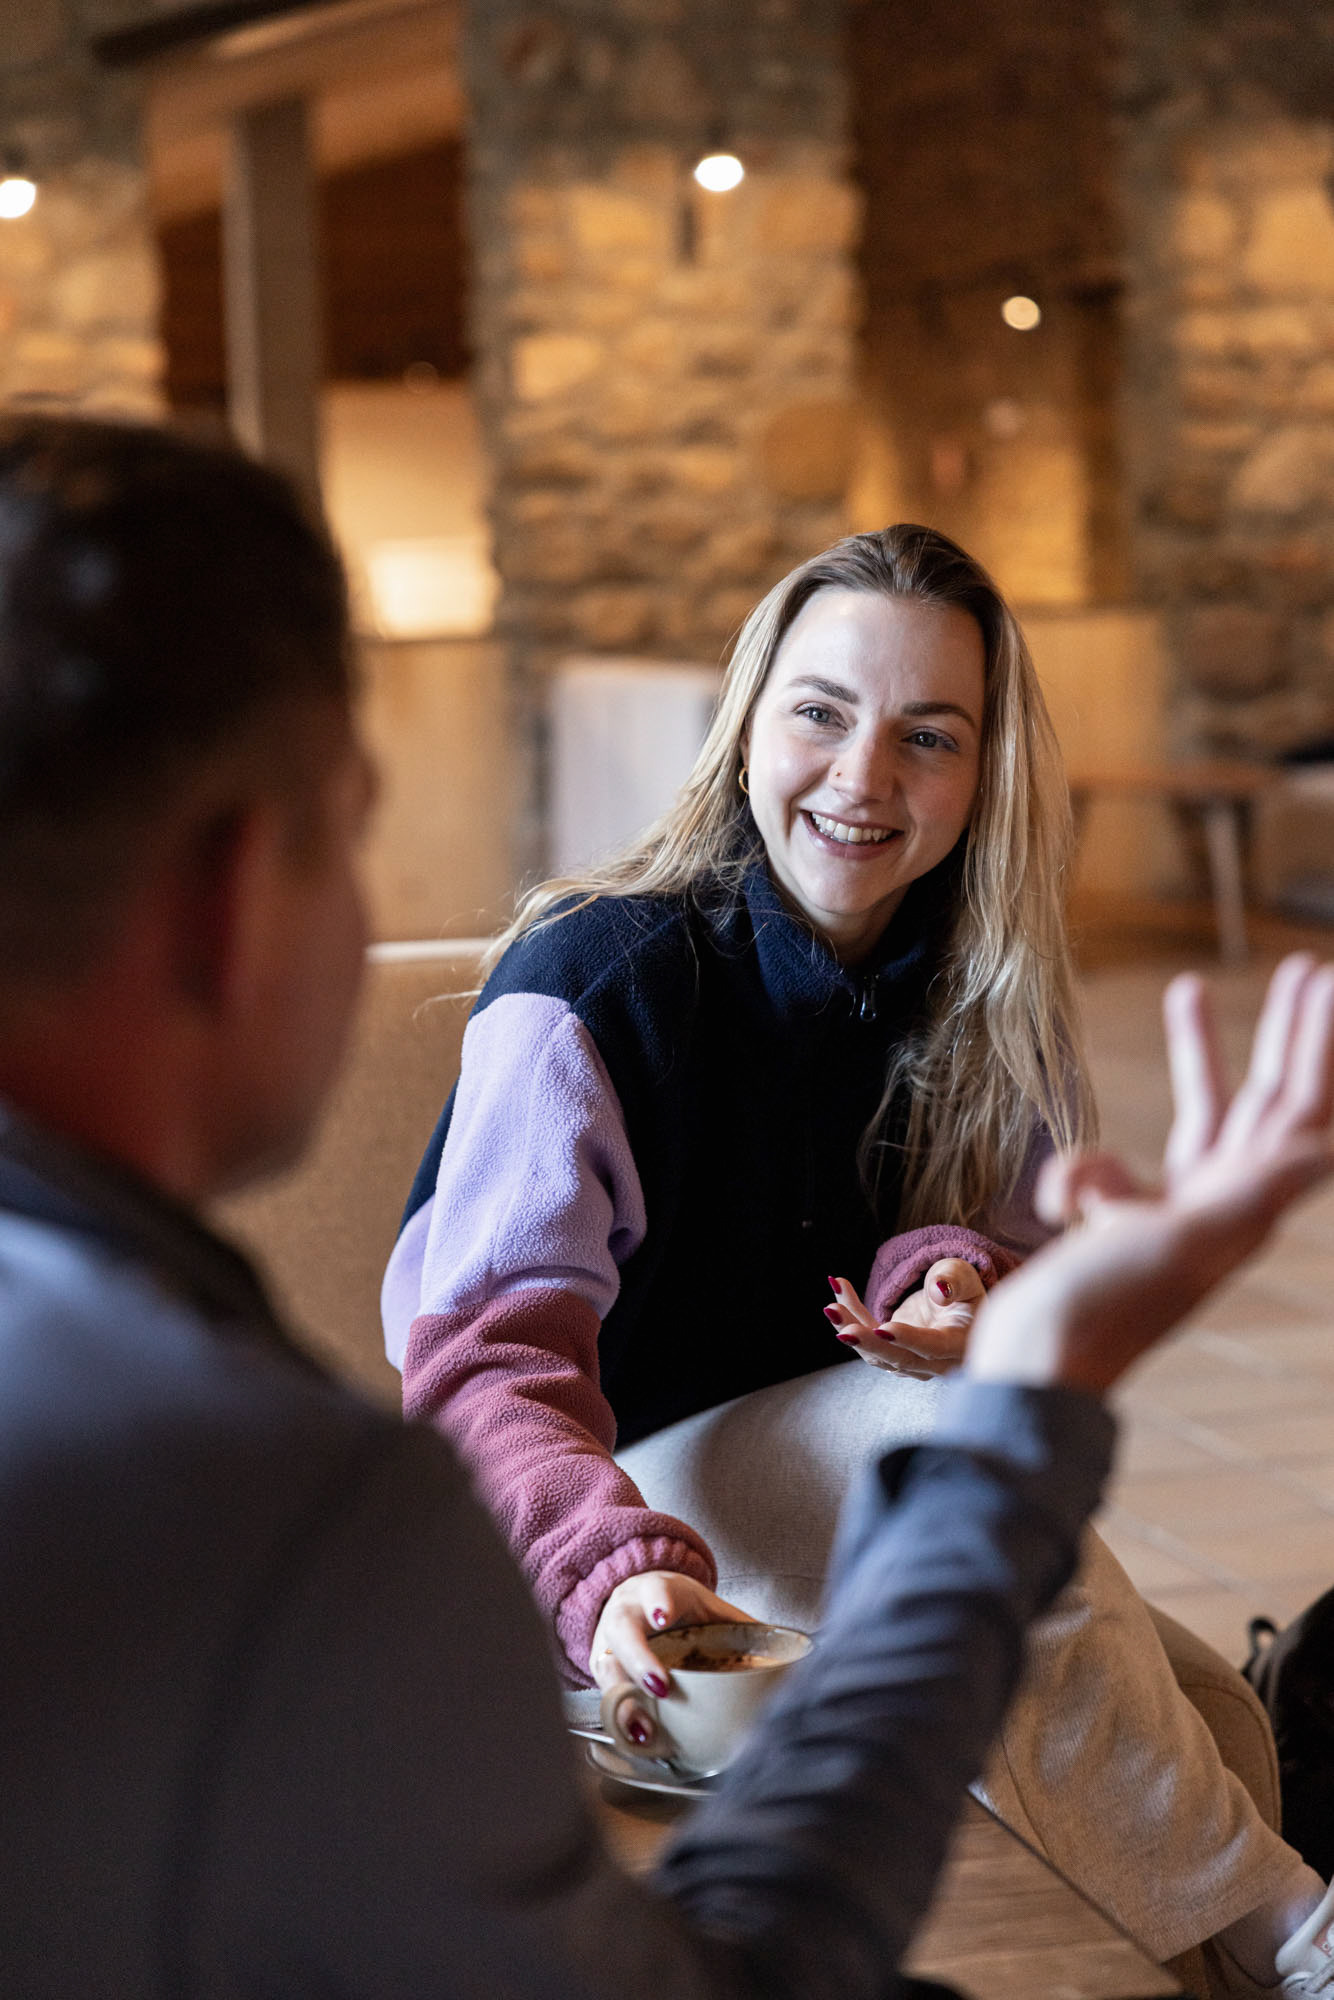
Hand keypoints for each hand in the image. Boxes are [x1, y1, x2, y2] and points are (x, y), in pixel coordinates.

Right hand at [589, 1571, 755, 1749]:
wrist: (636, 1598)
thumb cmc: (677, 1606)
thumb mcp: (708, 1607)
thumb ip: (741, 1627)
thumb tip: (788, 1656)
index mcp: (656, 1590)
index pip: (655, 1591)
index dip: (658, 1603)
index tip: (663, 1617)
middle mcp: (626, 1611)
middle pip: (623, 1630)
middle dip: (639, 1659)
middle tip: (660, 1686)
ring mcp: (608, 1638)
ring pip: (606, 1665)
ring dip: (623, 1699)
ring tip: (644, 1730)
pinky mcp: (601, 1666)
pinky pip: (603, 1692)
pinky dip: (618, 1716)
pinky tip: (635, 1737)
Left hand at [825, 1259, 983, 1377]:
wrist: (958, 1308)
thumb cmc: (963, 1290)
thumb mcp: (964, 1277)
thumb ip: (955, 1281)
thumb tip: (940, 1291)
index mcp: (961, 1345)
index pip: (934, 1347)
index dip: (909, 1339)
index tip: (882, 1328)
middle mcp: (938, 1363)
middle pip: (900, 1359)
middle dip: (869, 1343)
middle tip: (842, 1325)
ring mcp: (914, 1364)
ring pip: (878, 1354)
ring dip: (852, 1329)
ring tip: (831, 1307)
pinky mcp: (894, 1356)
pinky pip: (870, 1342)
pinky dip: (852, 1320)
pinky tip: (836, 1298)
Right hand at [969, 954, 1333, 1397]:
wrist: (1037, 1365)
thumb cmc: (1107, 1308)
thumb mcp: (1185, 1241)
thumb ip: (1254, 1192)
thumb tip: (1327, 1147)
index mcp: (1243, 1204)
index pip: (1297, 1110)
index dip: (1316, 1048)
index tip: (1324, 984)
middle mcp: (1219, 1203)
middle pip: (1264, 1102)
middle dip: (1284, 1035)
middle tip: (1303, 970)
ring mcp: (1169, 1209)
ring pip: (1197, 1116)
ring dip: (1197, 1054)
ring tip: (1189, 983)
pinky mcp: (1119, 1218)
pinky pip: (1106, 1163)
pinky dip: (1086, 1162)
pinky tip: (1064, 1193)